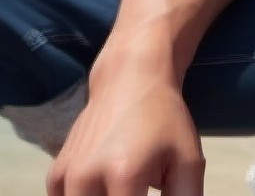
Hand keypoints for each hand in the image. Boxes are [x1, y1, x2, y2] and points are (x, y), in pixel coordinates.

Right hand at [46, 73, 204, 195]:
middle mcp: (86, 180)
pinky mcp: (55, 176)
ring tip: (127, 186)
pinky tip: (106, 185)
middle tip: (139, 188)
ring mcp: (65, 178)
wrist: (130, 79)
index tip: (148, 193)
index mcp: (124, 175)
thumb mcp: (189, 159)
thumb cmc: (165, 119)